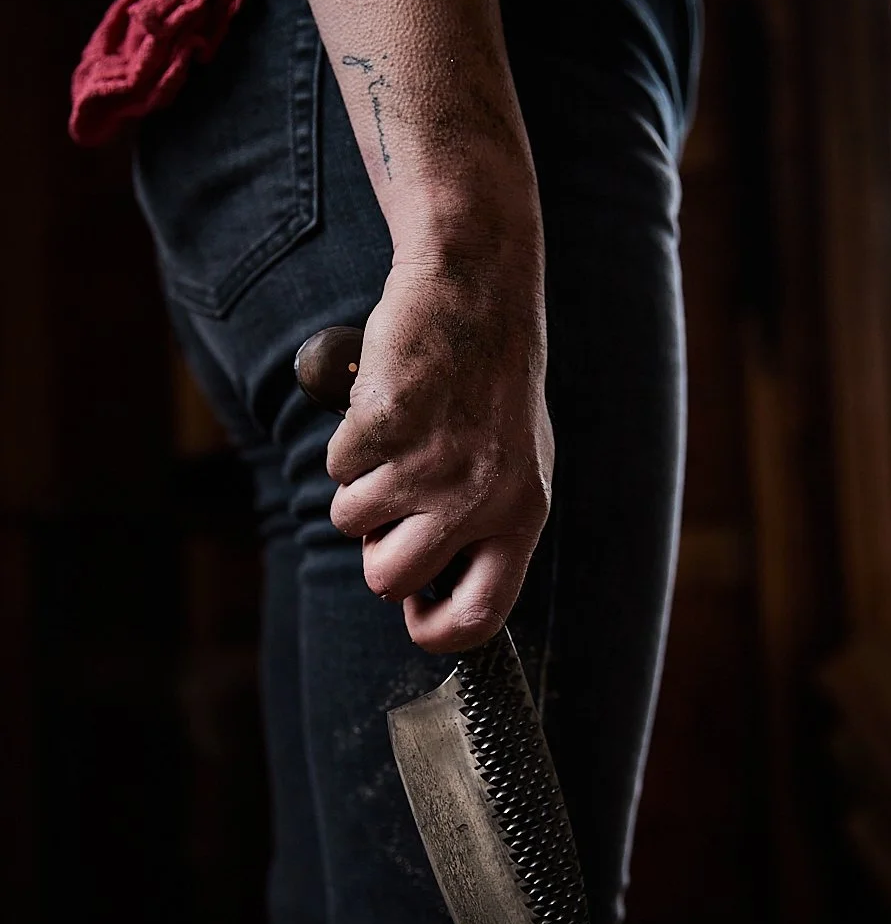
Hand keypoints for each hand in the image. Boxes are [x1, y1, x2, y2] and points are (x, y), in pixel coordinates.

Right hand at [326, 245, 553, 653]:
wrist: (477, 292)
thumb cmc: (491, 388)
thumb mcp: (515, 466)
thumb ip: (482, 530)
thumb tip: (425, 597)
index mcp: (522, 515)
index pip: (480, 615)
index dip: (436, 631)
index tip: (415, 615)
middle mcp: (479, 498)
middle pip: (389, 580)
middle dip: (374, 553)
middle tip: (390, 513)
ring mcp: (430, 461)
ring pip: (350, 522)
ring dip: (359, 488)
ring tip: (396, 442)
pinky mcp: (385, 424)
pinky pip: (336, 467)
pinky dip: (348, 443)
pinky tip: (386, 409)